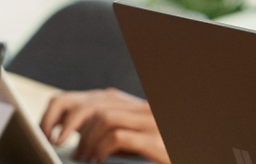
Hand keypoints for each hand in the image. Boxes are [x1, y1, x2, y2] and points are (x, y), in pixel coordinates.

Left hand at [40, 89, 169, 163]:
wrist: (205, 155)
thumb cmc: (165, 152)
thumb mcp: (137, 142)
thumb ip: (114, 134)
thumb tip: (80, 141)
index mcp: (135, 106)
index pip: (93, 98)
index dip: (66, 109)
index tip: (51, 128)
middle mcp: (142, 108)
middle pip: (94, 103)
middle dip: (68, 123)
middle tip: (56, 142)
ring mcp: (151, 122)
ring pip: (103, 117)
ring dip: (84, 138)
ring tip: (80, 156)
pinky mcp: (157, 140)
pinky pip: (118, 136)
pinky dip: (100, 148)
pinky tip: (96, 160)